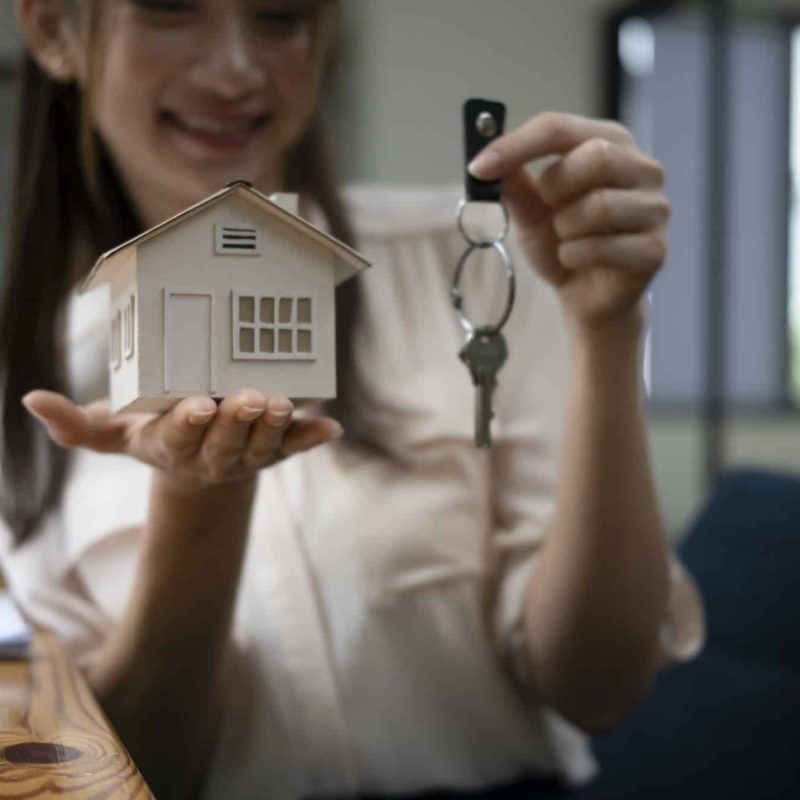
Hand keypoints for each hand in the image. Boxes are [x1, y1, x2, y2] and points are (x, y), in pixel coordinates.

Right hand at [21, 389, 341, 489]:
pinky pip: (296, 446)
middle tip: (249, 399)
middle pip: (227, 441)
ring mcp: (248, 454)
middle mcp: (214, 455)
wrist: (198, 467)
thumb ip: (77, 424)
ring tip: (284, 404)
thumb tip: (32, 400)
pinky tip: (330, 427)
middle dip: (238, 421)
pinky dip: (313, 437)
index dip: (190, 423)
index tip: (197, 406)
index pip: (180, 436)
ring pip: (265, 445)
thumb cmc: (156, 438)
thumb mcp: (114, 434)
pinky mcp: (276, 450)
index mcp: (175, 446)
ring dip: (276, 427)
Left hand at [469, 112, 668, 335]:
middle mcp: (642, 168)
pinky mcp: (655, 249)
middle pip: (597, 156)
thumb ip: (513, 184)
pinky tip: (578, 261)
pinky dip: (575, 257)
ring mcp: (655, 208)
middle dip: (556, 188)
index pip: (559, 127)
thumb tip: (486, 160)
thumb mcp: (529, 211)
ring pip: (600, 206)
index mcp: (609, 143)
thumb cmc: (562, 242)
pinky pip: (603, 248)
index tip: (479, 167)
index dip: (516, 146)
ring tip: (567, 239)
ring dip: (565, 230)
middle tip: (547, 210)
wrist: (585, 295)